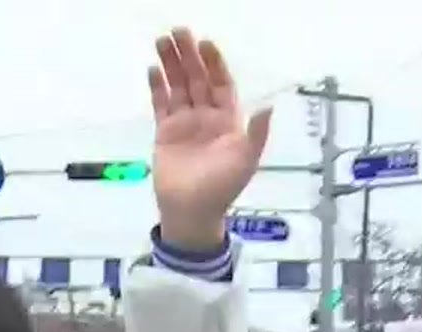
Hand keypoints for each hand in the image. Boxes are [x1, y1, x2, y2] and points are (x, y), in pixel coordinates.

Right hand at [147, 28, 272, 250]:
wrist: (192, 212)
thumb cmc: (222, 187)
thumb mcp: (245, 160)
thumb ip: (255, 132)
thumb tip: (267, 106)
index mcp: (228, 121)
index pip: (222, 85)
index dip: (215, 64)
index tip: (206, 44)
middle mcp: (207, 117)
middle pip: (198, 79)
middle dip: (189, 56)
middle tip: (178, 31)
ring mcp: (185, 123)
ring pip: (178, 87)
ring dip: (171, 65)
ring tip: (162, 41)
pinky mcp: (165, 132)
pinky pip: (161, 104)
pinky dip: (157, 87)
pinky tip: (153, 69)